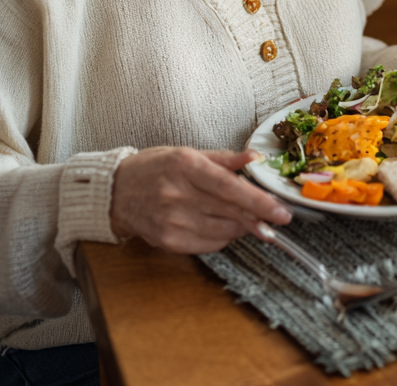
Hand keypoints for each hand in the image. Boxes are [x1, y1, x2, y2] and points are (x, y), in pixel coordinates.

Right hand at [110, 147, 291, 252]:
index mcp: (186, 166)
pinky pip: (207, 244)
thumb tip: (255, 158)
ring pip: (222, 230)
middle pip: (229, 211)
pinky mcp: (167, 241)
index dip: (258, 202)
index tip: (280, 211)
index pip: (230, 187)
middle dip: (259, 218)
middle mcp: (177, 194)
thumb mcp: (189, 153)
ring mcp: (171, 221)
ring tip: (248, 218)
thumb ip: (225, 159)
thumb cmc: (156, 168)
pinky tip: (223, 226)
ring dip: (242, 226)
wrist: (116, 192)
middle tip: (279, 219)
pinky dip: (222, 236)